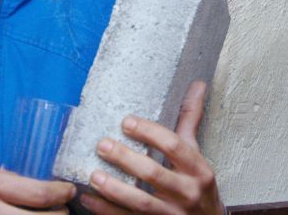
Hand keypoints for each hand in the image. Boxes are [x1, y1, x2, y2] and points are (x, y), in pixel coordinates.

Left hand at [80, 81, 222, 214]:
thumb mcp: (197, 153)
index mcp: (198, 169)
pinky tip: (88, 199)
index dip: (149, 132)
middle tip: (102, 144)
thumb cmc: (198, 185)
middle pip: (153, 173)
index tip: (126, 122)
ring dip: (114, 189)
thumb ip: (190, 120)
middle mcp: (186, 192)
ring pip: (140, 202)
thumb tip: (197, 84)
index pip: (173, 146)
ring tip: (93, 175)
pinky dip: (106, 211)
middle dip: (125, 159)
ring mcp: (171, 214)